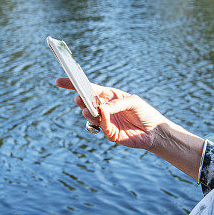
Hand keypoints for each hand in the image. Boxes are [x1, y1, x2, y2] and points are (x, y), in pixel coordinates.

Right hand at [55, 77, 169, 150]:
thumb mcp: (133, 102)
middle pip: (86, 102)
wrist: (154, 132)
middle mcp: (104, 108)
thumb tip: (101, 109)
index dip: (73, 84)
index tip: (59, 81)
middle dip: (80, 99)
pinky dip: (101, 121)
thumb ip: (117, 104)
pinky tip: (103, 117)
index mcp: (109, 96)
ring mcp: (105, 121)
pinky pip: (101, 126)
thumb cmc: (145, 113)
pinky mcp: (109, 133)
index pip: (89, 88)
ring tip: (89, 109)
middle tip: (79, 98)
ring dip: (88, 111)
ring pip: (89, 115)